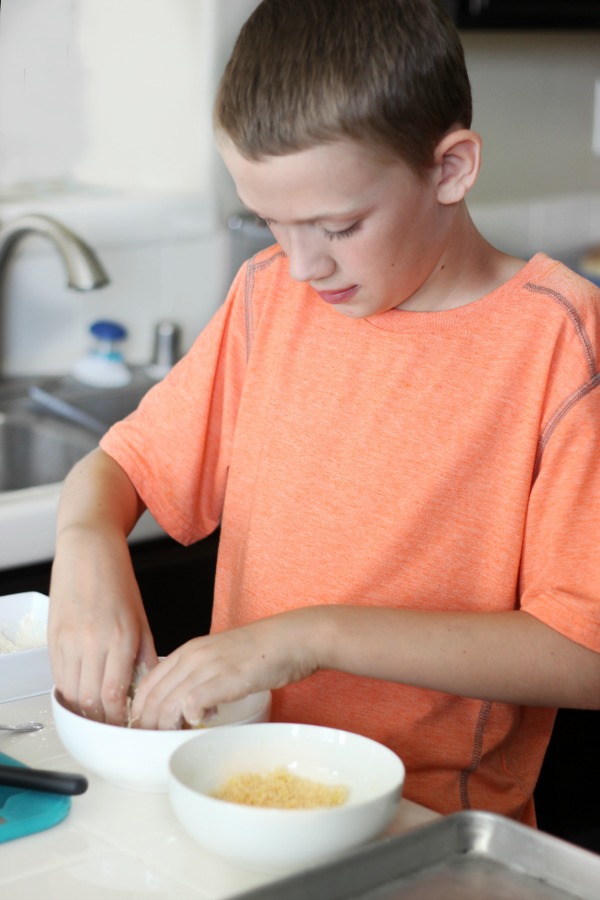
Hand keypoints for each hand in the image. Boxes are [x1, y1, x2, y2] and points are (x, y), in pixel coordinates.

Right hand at [49, 526, 157, 725]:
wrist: (88, 550)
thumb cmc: (117, 580)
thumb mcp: (141, 616)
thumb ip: (145, 653)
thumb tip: (149, 683)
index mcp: (122, 637)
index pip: (115, 695)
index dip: (118, 717)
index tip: (124, 724)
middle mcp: (94, 642)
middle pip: (91, 700)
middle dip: (101, 719)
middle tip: (109, 724)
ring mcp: (70, 640)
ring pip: (72, 692)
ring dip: (83, 709)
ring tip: (94, 713)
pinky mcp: (53, 637)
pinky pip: (58, 675)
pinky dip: (68, 690)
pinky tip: (79, 692)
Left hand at [130, 609, 319, 729]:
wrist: (290, 639)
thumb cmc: (261, 651)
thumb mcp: (221, 658)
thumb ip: (202, 678)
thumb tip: (192, 708)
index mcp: (189, 651)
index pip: (149, 683)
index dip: (139, 709)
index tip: (142, 728)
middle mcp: (193, 656)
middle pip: (153, 696)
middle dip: (147, 724)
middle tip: (151, 741)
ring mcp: (208, 666)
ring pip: (168, 702)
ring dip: (165, 726)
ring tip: (173, 736)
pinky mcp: (225, 678)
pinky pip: (193, 702)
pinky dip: (190, 717)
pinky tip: (201, 721)